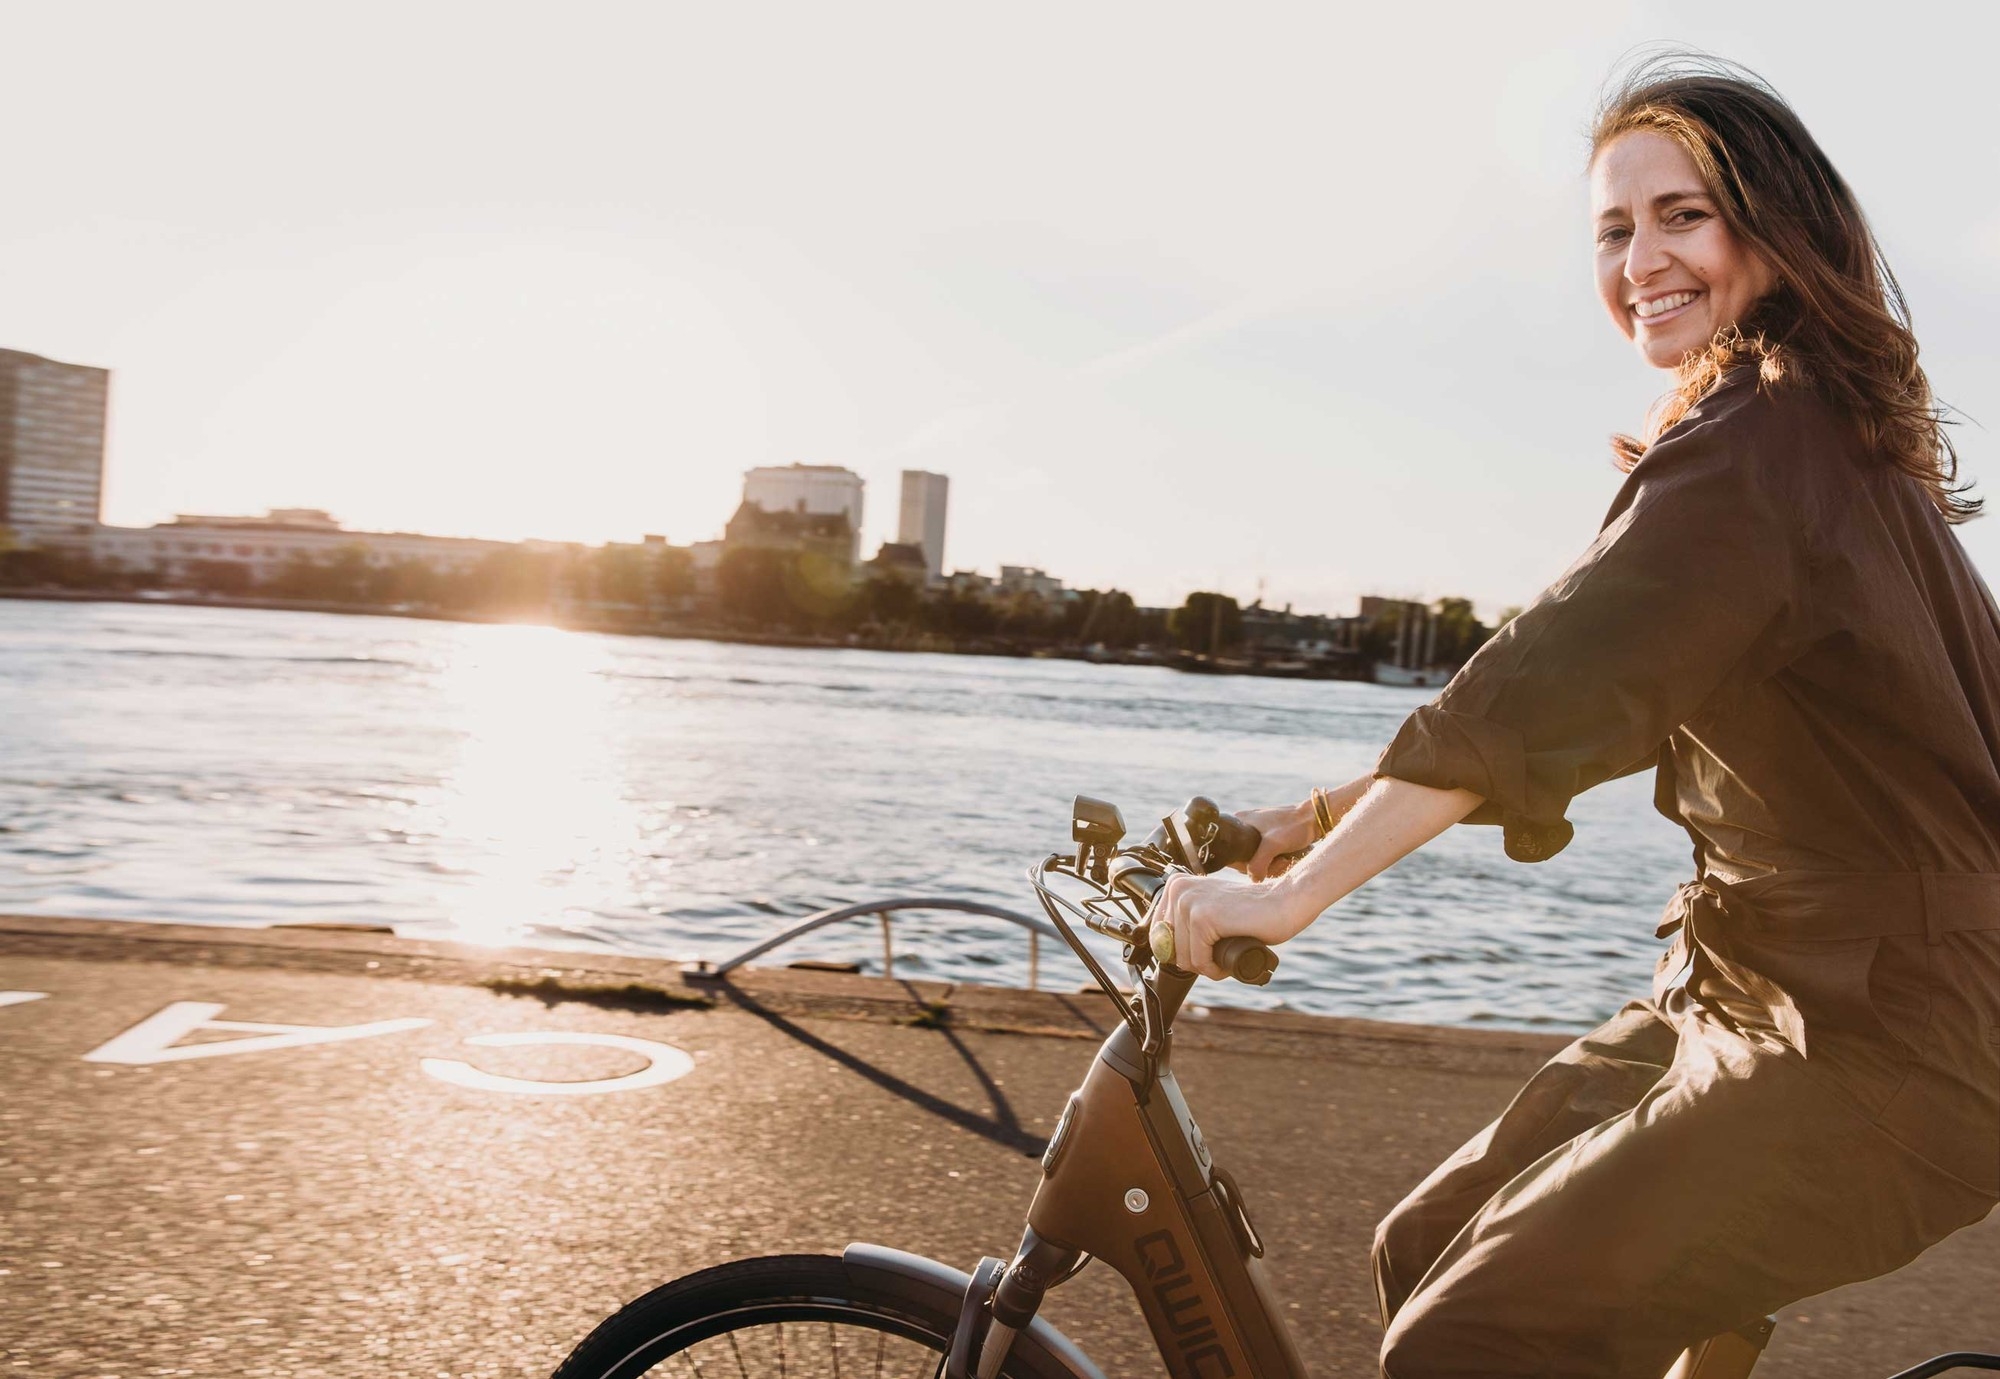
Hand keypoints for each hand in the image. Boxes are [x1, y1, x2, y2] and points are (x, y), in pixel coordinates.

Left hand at [1152, 869, 1301, 980]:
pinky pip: (1199, 960)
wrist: (1284, 903)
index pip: (1158, 934)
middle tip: (1217, 956)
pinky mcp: (1203, 918)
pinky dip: (1214, 969)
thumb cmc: (1251, 913)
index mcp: (1176, 886)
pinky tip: (1226, 963)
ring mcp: (1189, 902)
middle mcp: (1178, 890)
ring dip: (1206, 966)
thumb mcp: (1209, 912)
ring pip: (1183, 957)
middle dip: (1194, 960)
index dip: (1180, 951)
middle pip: (1169, 948)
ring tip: (1225, 958)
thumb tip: (1163, 951)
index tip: (1203, 950)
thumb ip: (1185, 923)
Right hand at [1231, 802, 1317, 880]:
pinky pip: (1266, 857)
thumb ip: (1258, 862)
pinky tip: (1288, 859)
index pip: (1231, 851)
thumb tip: (1253, 879)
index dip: (1243, 864)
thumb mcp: (1273, 844)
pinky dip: (1276, 862)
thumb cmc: (1294, 826)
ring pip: (1257, 859)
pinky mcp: (1268, 838)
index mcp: (1239, 821)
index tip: (1261, 866)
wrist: (1315, 818)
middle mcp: (1245, 826)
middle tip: (1280, 862)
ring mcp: (1257, 832)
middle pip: (1245, 858)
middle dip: (1263, 865)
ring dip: (1272, 865)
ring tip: (1287, 860)